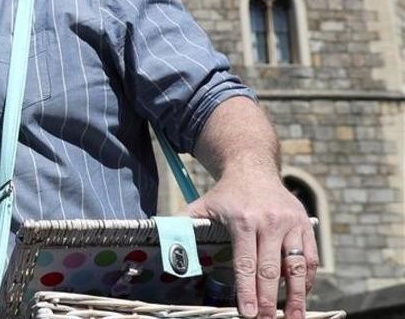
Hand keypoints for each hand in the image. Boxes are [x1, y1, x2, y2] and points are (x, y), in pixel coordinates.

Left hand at [186, 171, 316, 318]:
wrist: (253, 169)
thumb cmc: (225, 194)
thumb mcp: (202, 205)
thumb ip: (183, 224)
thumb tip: (161, 239)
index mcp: (243, 220)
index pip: (245, 263)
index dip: (247, 291)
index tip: (248, 314)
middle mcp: (270, 222)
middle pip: (270, 269)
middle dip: (268, 299)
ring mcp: (291, 224)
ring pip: (297, 266)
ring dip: (296, 296)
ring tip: (293, 318)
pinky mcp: (305, 225)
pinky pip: (311, 257)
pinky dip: (307, 279)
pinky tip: (302, 295)